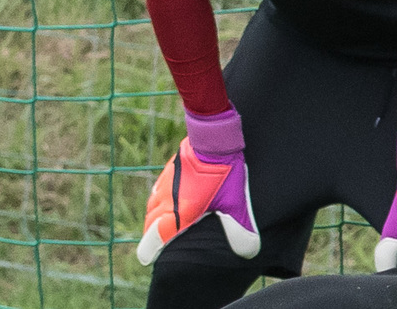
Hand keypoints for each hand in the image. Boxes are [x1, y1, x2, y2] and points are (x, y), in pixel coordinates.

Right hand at [136, 106, 258, 264]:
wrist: (215, 138)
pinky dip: (158, 201)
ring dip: (154, 218)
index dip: (149, 250)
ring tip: (162, 226)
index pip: (154, 237)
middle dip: (152, 237)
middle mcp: (166, 200)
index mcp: (179, 212)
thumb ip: (240, 228)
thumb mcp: (235, 202)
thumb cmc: (225, 172)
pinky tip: (166, 201)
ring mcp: (165, 183)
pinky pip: (157, 191)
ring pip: (152, 206)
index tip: (148, 258)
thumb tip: (248, 251)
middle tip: (157, 246)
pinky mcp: (168, 171)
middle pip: (151, 224)